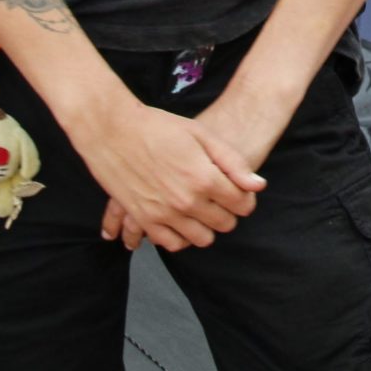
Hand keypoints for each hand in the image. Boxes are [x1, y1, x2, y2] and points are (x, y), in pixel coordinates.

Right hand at [69, 98, 263, 253]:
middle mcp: (187, 202)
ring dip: (207, 227)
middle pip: (224, 224)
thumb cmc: (159, 127)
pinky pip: (172, 244)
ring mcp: (164, 214)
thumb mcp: (202, 135)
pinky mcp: (144, 220)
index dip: (246, 198)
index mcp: (205, 179)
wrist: (113, 130)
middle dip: (228, 212)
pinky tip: (182, 220)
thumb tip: (258, 186)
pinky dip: (181, 236)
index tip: (240, 191)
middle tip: (221, 198)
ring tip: (202, 209)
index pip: (242, 205)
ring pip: (201, 239)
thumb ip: (233, 163)